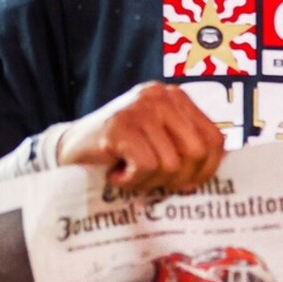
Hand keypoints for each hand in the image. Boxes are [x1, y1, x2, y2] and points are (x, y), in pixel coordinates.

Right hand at [56, 82, 225, 189]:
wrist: (68, 149)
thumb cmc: (118, 150)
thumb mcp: (158, 140)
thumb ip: (184, 144)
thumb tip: (213, 172)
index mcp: (176, 98)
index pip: (214, 137)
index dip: (208, 168)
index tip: (189, 184)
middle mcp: (161, 97)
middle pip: (196, 152)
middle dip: (178, 178)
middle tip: (154, 183)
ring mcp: (140, 108)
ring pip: (171, 163)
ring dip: (150, 181)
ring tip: (130, 176)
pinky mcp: (120, 125)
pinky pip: (146, 165)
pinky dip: (133, 180)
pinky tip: (117, 175)